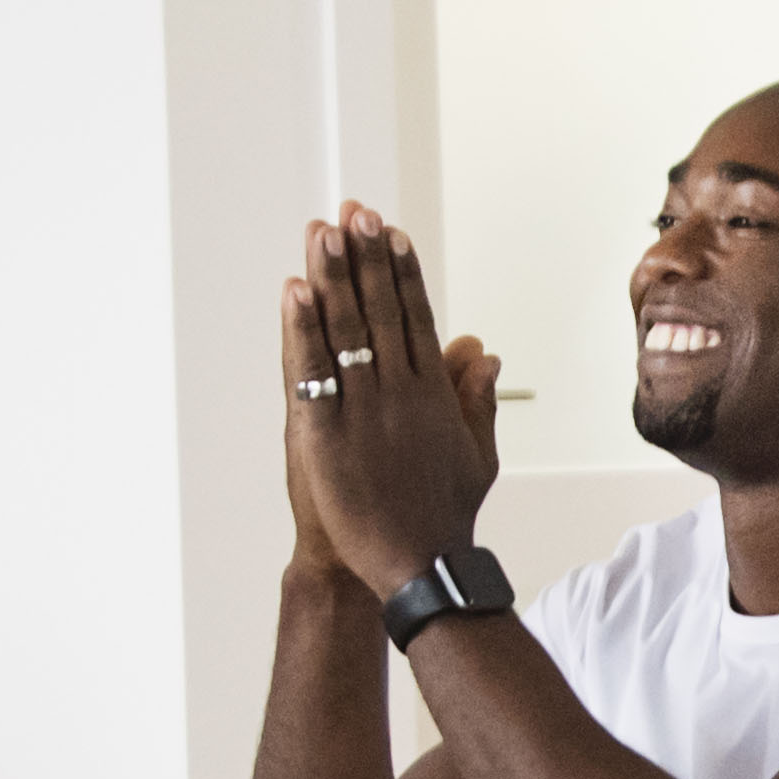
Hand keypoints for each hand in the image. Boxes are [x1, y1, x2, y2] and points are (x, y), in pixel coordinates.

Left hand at [281, 204, 501, 595]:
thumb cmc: (446, 516)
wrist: (417, 568)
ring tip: (322, 233)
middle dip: (365, 257)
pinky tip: (295, 293)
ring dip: (333, 278)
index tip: (389, 231)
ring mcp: (363, 413)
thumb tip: (484, 349)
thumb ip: (476, 399)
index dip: (401, 270)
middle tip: (352, 210)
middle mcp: (401, 394)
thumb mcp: (478, 456)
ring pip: (345, 331)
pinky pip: (312, 373)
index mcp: (434, 395)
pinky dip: (303, 331)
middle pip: (379, 311)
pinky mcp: (327, 436)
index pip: (416, 317)